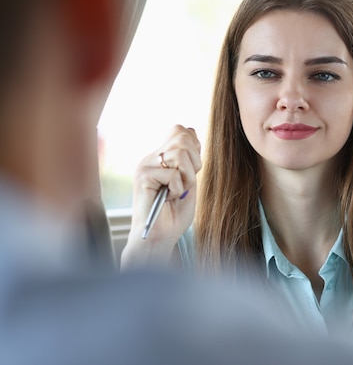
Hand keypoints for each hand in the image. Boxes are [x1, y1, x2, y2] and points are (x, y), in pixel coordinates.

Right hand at [121, 125, 201, 267]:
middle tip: (186, 182)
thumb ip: (189, 160)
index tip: (193, 169)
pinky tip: (168, 198)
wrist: (159, 237)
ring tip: (178, 191)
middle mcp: (151, 158)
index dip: (194, 146)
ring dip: (187, 176)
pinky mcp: (143, 177)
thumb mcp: (188, 181)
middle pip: (182, 137)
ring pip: (179, 153)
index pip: (179, 130)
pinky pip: (173, 174)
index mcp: (161, 157)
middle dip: (194, 161)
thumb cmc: (174, 215)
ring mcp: (145, 166)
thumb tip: (192, 132)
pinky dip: (177, 189)